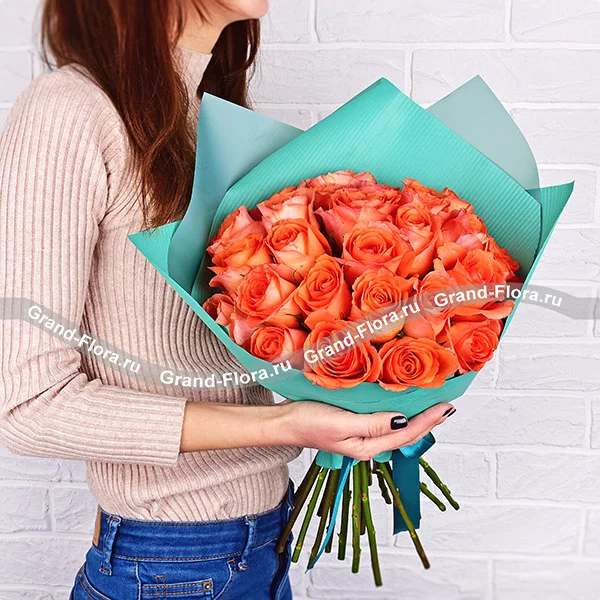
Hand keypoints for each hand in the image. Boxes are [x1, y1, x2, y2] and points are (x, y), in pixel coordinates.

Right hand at [280, 400, 454, 460]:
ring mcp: (361, 435)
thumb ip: (373, 424)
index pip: (406, 433)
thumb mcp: (342, 422)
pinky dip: (398, 412)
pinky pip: (383, 420)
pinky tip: (401, 405)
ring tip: (432, 407)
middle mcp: (368, 443)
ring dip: (416, 417)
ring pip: (396, 427)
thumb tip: (403, 420)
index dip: (428, 420)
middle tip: (447, 407)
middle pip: (406, 433)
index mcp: (367, 446)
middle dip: (428, 421)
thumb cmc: (308, 421)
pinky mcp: (354, 424)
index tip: (446, 407)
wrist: (284, 422)